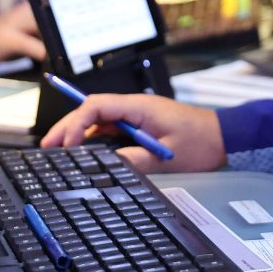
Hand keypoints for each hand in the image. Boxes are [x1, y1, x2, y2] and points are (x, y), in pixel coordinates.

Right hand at [40, 92, 224, 173]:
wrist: (224, 136)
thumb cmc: (201, 141)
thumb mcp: (167, 156)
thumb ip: (136, 160)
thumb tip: (107, 166)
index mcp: (139, 107)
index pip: (97, 106)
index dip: (76, 122)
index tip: (66, 143)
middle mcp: (135, 108)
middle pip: (92, 111)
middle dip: (68, 127)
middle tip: (48, 146)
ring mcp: (136, 116)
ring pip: (98, 120)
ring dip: (78, 134)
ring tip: (59, 152)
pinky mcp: (139, 126)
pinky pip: (110, 129)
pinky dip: (93, 140)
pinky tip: (83, 153)